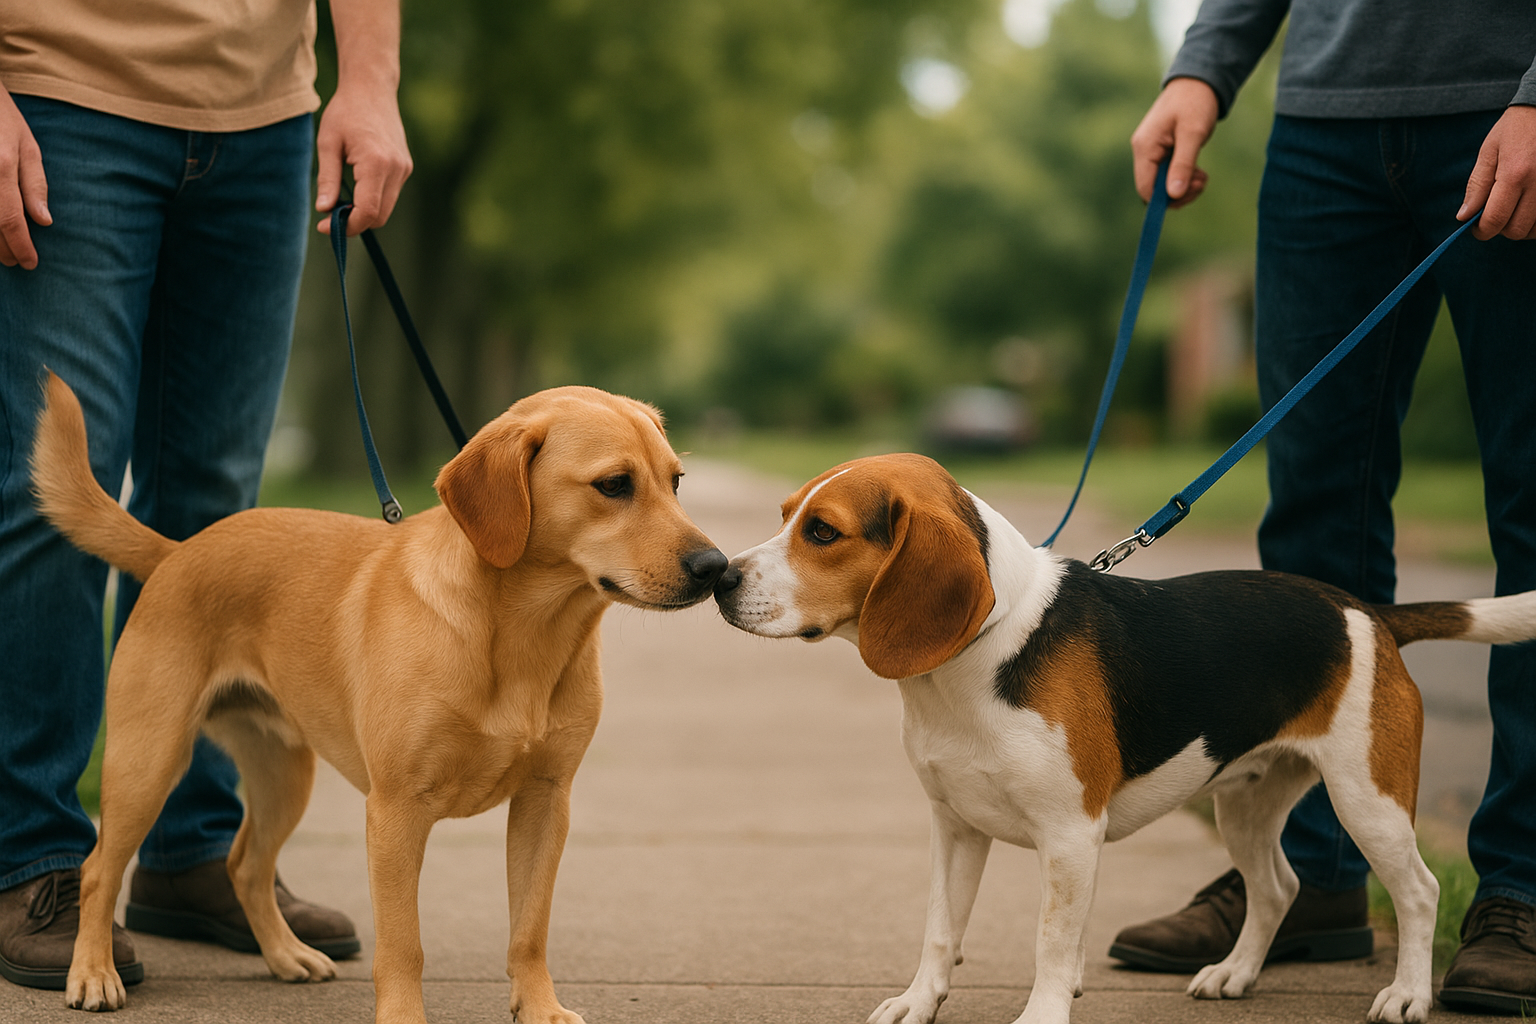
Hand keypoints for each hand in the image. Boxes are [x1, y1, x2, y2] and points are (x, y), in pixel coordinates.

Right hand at [1, 84, 50, 268]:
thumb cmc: (1, 119)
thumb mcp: (27, 146)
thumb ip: (35, 184)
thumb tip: (44, 222)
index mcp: (0, 167)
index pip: (10, 220)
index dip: (20, 246)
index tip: (30, 263)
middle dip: (3, 250)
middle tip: (16, 262)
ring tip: (2, 253)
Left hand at [314, 83, 411, 235]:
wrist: (372, 89)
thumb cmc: (345, 112)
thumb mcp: (328, 143)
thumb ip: (327, 179)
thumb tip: (324, 210)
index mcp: (376, 163)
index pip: (367, 211)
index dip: (347, 225)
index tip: (325, 226)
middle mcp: (396, 169)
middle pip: (379, 216)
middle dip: (355, 223)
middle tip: (330, 216)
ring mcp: (404, 170)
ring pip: (385, 209)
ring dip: (364, 212)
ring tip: (341, 201)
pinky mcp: (405, 168)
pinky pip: (389, 196)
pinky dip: (373, 200)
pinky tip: (356, 188)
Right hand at [1130, 77, 1219, 207]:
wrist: (1198, 81)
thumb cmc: (1196, 103)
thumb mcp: (1193, 134)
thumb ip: (1183, 165)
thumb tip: (1173, 195)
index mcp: (1145, 148)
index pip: (1145, 188)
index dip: (1166, 199)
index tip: (1191, 191)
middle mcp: (1143, 151)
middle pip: (1152, 190)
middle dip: (1177, 193)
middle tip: (1202, 183)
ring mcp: (1151, 152)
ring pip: (1161, 185)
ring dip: (1183, 187)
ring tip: (1203, 177)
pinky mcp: (1161, 151)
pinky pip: (1167, 175)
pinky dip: (1183, 178)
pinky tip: (1198, 172)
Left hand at [1460, 104, 1535, 240]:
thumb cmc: (1515, 128)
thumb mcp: (1489, 152)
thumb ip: (1478, 186)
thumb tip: (1465, 216)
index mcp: (1515, 174)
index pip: (1494, 220)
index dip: (1481, 231)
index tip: (1476, 227)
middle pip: (1517, 230)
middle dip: (1501, 229)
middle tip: (1496, 215)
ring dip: (1522, 227)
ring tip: (1514, 210)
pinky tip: (1530, 210)